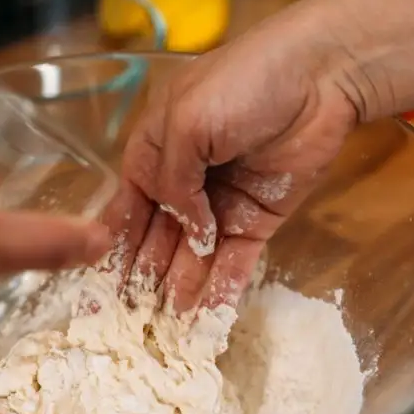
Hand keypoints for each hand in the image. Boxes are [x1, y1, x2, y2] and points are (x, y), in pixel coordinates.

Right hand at [103, 6, 359, 311]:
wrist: (319, 77)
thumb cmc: (242, 84)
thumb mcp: (187, 123)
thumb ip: (172, 181)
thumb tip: (185, 230)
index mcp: (153, 154)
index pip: (124, 212)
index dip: (109, 253)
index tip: (94, 294)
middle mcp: (182, 185)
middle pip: (154, 243)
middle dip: (140, 284)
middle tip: (127, 328)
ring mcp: (220, 207)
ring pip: (191, 260)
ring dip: (176, 295)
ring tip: (162, 337)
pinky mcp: (257, 223)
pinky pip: (233, 263)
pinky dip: (218, 292)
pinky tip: (203, 324)